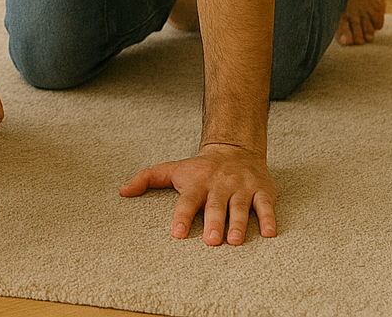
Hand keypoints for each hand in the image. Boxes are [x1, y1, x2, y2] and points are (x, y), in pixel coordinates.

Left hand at [120, 143, 277, 244]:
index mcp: (197, 183)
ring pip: (240, 207)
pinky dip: (268, 219)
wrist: (234, 149)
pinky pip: (266, 206)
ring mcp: (241, 188)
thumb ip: (146, 179)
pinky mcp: (262, 191)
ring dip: (238, 224)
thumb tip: (121, 191)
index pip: (187, 201)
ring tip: (235, 241)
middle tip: (211, 241)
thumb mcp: (172, 169)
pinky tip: (269, 233)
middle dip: (213, 223)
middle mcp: (219, 185)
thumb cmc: (199, 168)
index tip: (176, 233)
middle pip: (215, 206)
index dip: (181, 216)